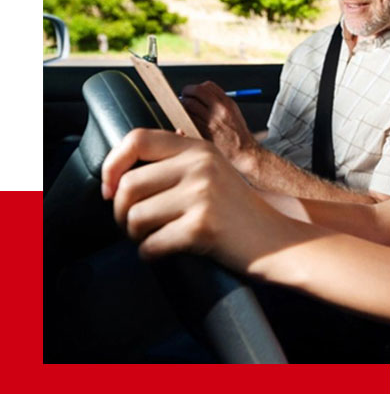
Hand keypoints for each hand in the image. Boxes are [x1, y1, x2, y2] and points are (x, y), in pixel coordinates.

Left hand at [101, 128, 278, 271]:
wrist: (277, 240)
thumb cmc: (239, 212)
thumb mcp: (213, 171)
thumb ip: (176, 162)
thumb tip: (120, 173)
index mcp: (199, 148)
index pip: (137, 139)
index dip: (112, 164)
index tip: (109, 188)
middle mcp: (200, 166)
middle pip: (128, 185)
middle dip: (121, 213)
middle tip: (134, 225)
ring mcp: (202, 195)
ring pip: (134, 217)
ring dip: (136, 235)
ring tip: (154, 237)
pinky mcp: (202, 227)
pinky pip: (150, 245)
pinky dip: (151, 254)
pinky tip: (166, 252)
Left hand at [181, 81, 259, 167]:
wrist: (243, 152)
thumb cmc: (238, 135)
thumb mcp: (234, 113)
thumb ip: (221, 103)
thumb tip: (203, 97)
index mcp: (228, 103)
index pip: (208, 86)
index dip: (197, 87)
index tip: (192, 91)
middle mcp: (220, 109)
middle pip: (197, 91)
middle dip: (187, 92)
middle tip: (183, 97)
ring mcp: (211, 120)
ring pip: (189, 104)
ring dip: (183, 105)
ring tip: (184, 109)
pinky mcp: (204, 131)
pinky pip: (188, 119)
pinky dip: (183, 117)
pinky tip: (185, 120)